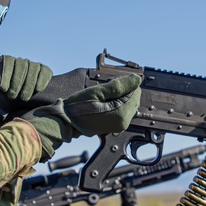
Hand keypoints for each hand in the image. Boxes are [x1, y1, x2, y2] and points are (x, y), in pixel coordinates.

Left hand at [0, 55, 52, 100]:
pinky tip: (38, 89)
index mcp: (7, 61)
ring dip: (28, 85)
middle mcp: (20, 60)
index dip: (5, 75)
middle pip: (21, 66)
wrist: (21, 100)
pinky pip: (44, 71)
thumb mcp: (0, 90)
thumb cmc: (7, 95)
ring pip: (33, 69)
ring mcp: (33, 64)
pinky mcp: (44, 70)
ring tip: (23, 98)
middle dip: (16, 82)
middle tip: (12, 96)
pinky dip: (42, 80)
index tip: (3, 89)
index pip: (8, 61)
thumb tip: (0, 80)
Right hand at [21, 73, 141, 160]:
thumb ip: (120, 85)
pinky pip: (123, 110)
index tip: (109, 84)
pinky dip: (116, 103)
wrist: (68, 121)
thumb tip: (138, 79)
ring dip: (119, 97)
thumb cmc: (80, 106)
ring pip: (129, 104)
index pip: (135, 92)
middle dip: (123, 91)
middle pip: (133, 98)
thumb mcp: (99, 91)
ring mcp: (119, 126)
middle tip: (105, 90)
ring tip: (103, 96)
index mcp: (121, 114)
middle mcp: (123, 123)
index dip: (123, 84)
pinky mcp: (115, 126)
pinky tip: (104, 102)